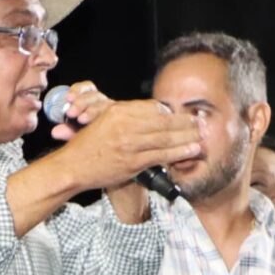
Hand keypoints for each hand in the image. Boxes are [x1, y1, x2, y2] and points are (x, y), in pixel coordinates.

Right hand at [47, 91, 202, 193]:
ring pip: (166, 138)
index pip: (152, 108)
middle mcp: (125, 125)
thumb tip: (148, 114)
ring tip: (202, 135)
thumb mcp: (102, 120)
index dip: (170, 112)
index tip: (182, 113)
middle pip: (163, 121)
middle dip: (185, 122)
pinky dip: (179, 152)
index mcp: (118, 111)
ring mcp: (130, 144)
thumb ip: (124, 116)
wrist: (72, 167)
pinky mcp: (133, 162)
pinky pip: (161, 155)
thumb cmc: (86, 145)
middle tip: (201, 121)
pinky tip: (192, 150)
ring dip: (187, 136)